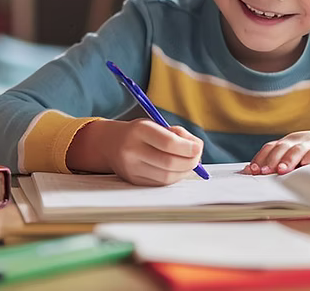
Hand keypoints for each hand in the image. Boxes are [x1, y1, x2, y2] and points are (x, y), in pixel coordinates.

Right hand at [67, 118, 203, 185]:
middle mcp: (132, 150)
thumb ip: (177, 135)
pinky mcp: (133, 181)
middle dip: (190, 161)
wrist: (110, 143)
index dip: (188, 147)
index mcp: (139, 130)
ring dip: (184, 172)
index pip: (169, 143)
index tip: (199, 147)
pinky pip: (160, 183)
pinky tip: (178, 170)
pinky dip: (174, 178)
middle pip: (169, 162)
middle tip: (197, 157)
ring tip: (189, 163)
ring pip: (166, 177)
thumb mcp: (155, 125)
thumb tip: (197, 149)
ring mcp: (131, 168)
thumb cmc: (140, 132)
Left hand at [244, 122, 309, 174]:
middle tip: (261, 173)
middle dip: (270, 160)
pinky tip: (306, 166)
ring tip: (280, 170)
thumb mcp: (303, 154)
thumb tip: (264, 177)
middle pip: (281, 148)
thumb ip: (288, 161)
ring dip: (288, 159)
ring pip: (298, 149)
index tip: (250, 172)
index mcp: (291, 141)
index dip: (260, 158)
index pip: (271, 148)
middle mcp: (301, 139)